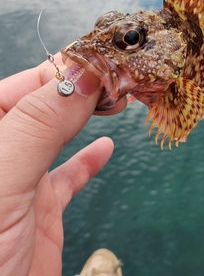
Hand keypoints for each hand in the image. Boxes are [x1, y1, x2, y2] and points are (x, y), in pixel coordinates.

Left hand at [0, 55, 125, 275]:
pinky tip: (106, 148)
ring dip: (87, 116)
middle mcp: (1, 151)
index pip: (26, 84)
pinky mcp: (41, 211)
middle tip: (120, 79)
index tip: (108, 65)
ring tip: (117, 102)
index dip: (66, 71)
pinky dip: (88, 160)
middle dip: (81, 89)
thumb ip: (38, 126)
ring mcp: (20, 180)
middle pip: (44, 105)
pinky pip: (68, 176)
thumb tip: (85, 75)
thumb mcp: (3, 181)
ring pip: (57, 135)